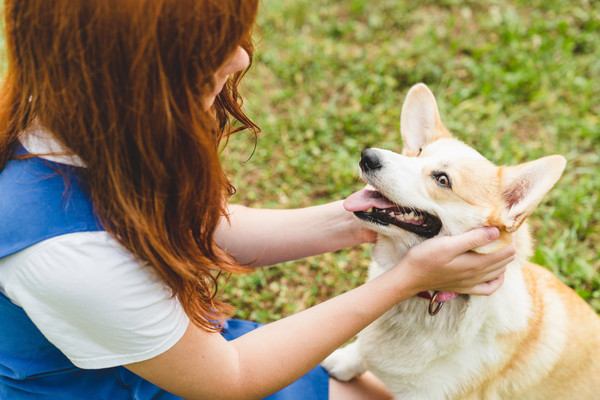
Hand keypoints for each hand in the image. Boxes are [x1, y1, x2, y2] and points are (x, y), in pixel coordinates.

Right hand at [397, 227, 514, 295]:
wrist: (409, 277)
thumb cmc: (425, 257)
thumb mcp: (447, 244)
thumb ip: (472, 239)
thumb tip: (496, 232)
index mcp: (476, 264)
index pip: (504, 252)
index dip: (509, 239)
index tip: (507, 227)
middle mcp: (477, 276)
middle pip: (503, 262)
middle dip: (508, 248)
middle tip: (506, 234)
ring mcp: (471, 284)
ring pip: (498, 273)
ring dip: (504, 261)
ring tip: (503, 247)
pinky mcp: (463, 288)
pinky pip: (488, 289)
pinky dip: (496, 280)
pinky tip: (495, 273)